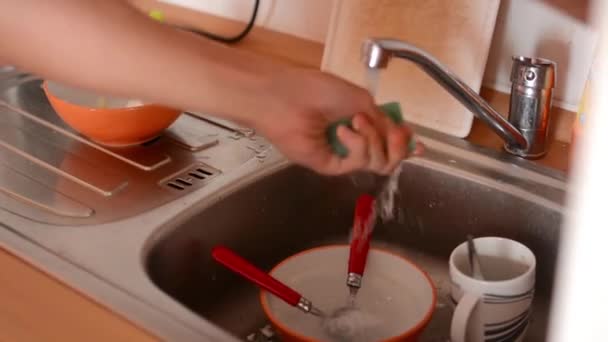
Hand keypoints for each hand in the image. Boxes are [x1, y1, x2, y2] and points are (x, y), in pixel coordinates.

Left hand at [253, 67, 422, 174]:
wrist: (288, 98)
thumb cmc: (318, 91)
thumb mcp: (361, 99)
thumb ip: (384, 119)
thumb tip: (403, 134)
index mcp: (363, 122)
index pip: (391, 140)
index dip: (407, 143)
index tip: (417, 142)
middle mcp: (356, 141)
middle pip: (390, 158)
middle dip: (398, 144)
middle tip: (392, 130)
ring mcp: (344, 155)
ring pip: (378, 163)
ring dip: (374, 139)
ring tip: (355, 121)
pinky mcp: (332, 166)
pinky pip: (358, 164)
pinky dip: (358, 145)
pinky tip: (344, 130)